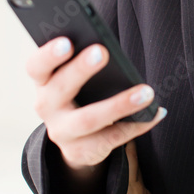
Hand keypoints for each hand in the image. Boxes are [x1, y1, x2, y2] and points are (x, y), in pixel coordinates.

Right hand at [25, 36, 165, 169]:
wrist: (74, 140)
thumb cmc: (78, 93)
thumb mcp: (71, 79)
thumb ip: (79, 63)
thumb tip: (106, 46)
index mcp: (43, 81)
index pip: (36, 66)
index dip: (48, 55)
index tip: (66, 42)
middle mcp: (47, 107)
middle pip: (60, 89)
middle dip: (80, 70)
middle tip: (103, 52)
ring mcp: (62, 132)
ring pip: (88, 119)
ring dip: (119, 104)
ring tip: (146, 92)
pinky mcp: (81, 151)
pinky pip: (113, 138)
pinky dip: (137, 125)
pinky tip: (156, 112)